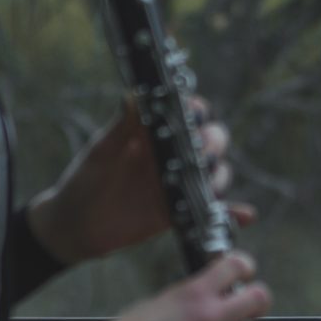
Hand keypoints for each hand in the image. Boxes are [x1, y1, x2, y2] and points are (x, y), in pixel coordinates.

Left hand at [30, 97, 254, 265]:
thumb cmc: (83, 182)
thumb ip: (121, 126)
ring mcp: (179, 184)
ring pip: (216, 174)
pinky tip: (246, 214)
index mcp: (154, 135)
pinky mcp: (181, 212)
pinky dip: (233, 212)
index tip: (193, 113)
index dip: (197, 110)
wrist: (74, 226)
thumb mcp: (101, 152)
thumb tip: (136, 94)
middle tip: (204, 151)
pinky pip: (213, 211)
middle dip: (214, 143)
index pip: (187, 114)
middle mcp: (172, 156)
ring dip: (221, 175)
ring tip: (212, 182)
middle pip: (211, 141)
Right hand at [74, 249, 289, 320]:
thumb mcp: (157, 303)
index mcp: (192, 293)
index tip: (242, 274)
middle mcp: (210, 319)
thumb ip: (189, 300)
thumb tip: (210, 298)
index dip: (244, 268)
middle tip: (249, 310)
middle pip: (262, 298)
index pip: (238, 265)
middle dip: (258, 301)